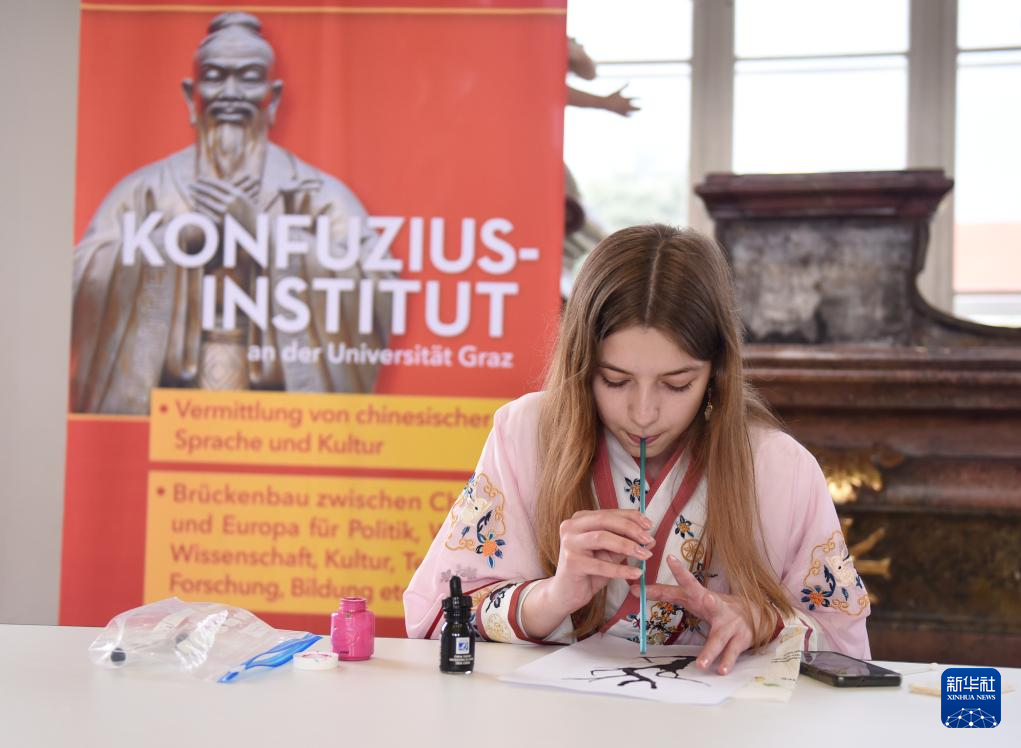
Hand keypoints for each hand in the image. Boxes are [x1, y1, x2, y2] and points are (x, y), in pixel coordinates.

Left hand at [188, 175, 259, 232]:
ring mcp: (226, 212)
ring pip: (207, 201)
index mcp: (238, 194)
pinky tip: (195, 204)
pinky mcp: (222, 222)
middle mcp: (231, 202)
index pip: (218, 184)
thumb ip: (235, 192)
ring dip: (197, 196)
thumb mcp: (246, 201)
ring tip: (191, 193)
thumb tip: (224, 185)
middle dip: (199, 187)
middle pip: (210, 191)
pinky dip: (200, 207)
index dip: (207, 181)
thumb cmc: (252, 216)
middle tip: (191, 184)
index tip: (200, 179)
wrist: (257, 233)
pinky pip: (207, 212)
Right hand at [547, 508, 653, 613]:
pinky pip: (601, 565)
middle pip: (605, 520)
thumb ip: (626, 544)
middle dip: (630, 528)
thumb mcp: (610, 555)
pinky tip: (636, 573)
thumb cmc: (589, 571)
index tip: (649, 525)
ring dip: (627, 545)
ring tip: (645, 555)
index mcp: (581, 519)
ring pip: (602, 538)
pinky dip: (621, 569)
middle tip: (648, 539)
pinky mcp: (571, 562)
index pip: (609, 513)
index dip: (631, 517)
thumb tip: (650, 539)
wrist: (566, 593)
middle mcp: (571, 527)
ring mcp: (569, 543)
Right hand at [602, 85, 639, 116]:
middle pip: (634, 108)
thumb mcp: (618, 91)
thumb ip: (624, 86)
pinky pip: (626, 116)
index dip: (638, 98)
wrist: (605, 103)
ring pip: (631, 113)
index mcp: (625, 99)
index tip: (641, 99)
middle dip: (638, 108)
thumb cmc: (611, 96)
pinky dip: (629, 116)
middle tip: (641, 109)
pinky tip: (631, 115)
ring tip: (635, 113)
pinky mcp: (620, 113)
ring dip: (634, 112)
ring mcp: (623, 110)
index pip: (634, 98)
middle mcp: (625, 105)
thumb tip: (628, 81)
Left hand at [633, 555, 775, 674]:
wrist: (758, 615)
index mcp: (702, 596)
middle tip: (709, 599)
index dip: (679, 571)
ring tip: (701, 664)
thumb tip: (631, 589)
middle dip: (710, 601)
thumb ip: (666, 594)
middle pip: (710, 602)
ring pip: (718, 639)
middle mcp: (717, 606)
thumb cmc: (717, 606)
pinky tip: (720, 671)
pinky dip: (725, 662)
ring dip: (710, 651)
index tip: (669, 558)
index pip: (687, 583)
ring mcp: (730, 624)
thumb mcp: (694, 598)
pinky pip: (730, 653)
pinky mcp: (740, 639)